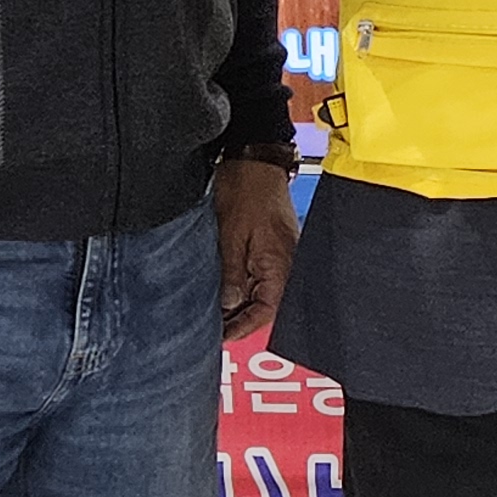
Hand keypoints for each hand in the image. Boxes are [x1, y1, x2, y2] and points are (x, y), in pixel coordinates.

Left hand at [212, 158, 296, 347]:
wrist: (254, 160)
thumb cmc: (247, 189)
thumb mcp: (231, 236)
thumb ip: (231, 274)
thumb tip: (227, 305)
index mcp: (281, 265)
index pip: (267, 312)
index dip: (243, 327)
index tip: (221, 336)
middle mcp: (285, 265)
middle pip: (265, 306)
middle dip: (239, 319)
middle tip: (211, 328)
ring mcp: (279, 257)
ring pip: (260, 294)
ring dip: (238, 303)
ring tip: (212, 312)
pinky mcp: (270, 248)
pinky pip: (258, 277)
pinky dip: (240, 286)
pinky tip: (221, 289)